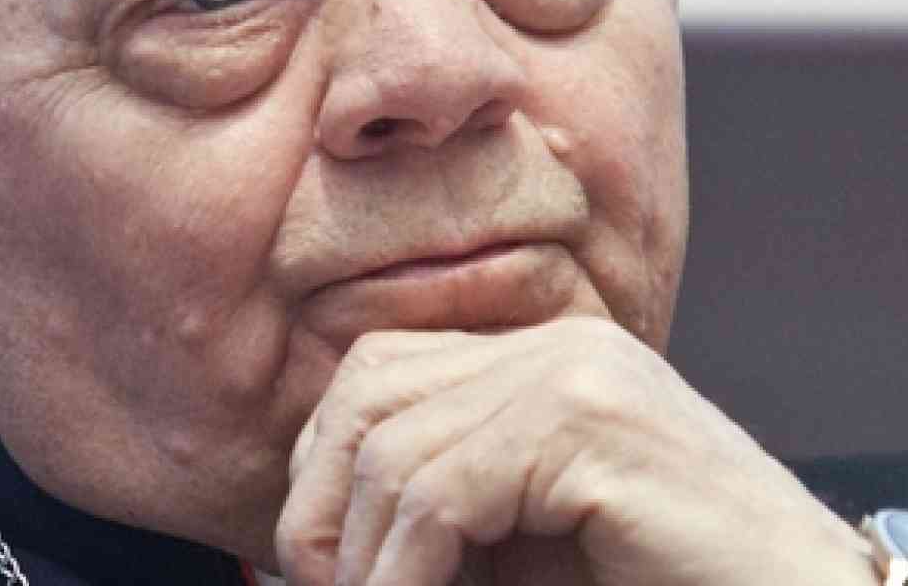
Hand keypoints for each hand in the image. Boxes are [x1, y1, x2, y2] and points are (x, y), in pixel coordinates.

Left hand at [275, 317, 875, 585]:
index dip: (322, 472)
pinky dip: (406, 574)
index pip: (379, 374)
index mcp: (548, 359)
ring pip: (394, 450)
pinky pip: (442, 496)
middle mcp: (560, 345)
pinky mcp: (591, 426)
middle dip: (321, 508)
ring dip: (365, 563)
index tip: (318, 568)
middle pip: (369, 391)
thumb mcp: (530, 545)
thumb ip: (446, 520)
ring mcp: (579, 375)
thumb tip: (316, 550)